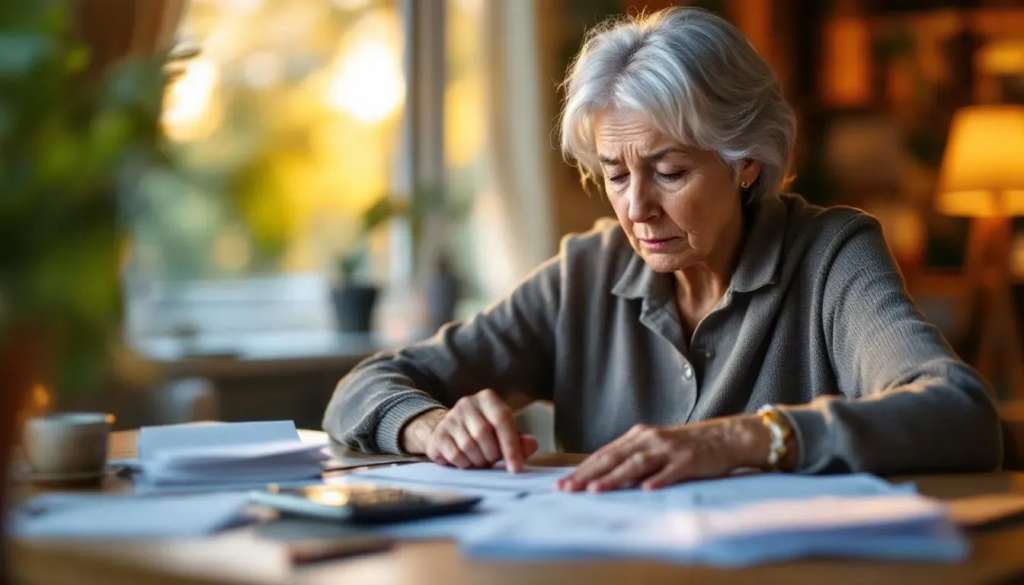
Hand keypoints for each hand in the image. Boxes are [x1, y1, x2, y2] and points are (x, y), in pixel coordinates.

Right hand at [399, 389, 538, 471]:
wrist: (451, 434)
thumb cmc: (485, 435)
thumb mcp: (505, 434)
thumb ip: (519, 440)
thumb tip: (531, 445)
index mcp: (487, 399)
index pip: (502, 420)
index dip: (511, 446)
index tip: (516, 468)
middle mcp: (467, 403)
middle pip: (483, 433)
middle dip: (492, 454)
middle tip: (493, 460)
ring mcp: (450, 417)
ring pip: (468, 445)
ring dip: (478, 460)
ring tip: (481, 460)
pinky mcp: (439, 434)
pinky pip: (455, 454)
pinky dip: (465, 464)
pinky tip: (467, 461)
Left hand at [557, 416, 770, 491]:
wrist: (725, 437)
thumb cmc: (686, 446)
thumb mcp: (655, 446)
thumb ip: (632, 458)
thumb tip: (604, 476)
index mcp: (638, 436)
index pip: (604, 453)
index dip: (582, 468)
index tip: (563, 482)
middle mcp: (650, 439)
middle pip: (613, 457)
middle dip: (588, 474)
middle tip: (567, 488)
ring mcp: (669, 449)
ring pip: (636, 464)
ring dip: (614, 478)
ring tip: (595, 490)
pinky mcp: (689, 460)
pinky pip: (671, 472)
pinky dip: (657, 480)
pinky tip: (645, 490)